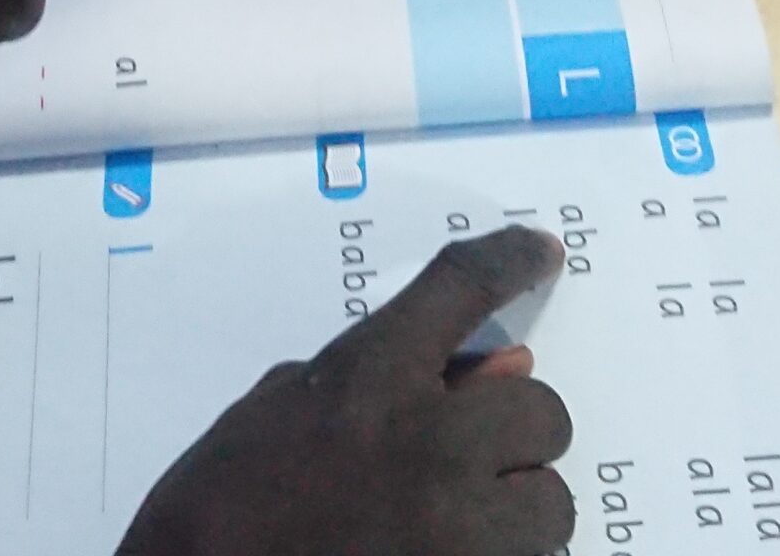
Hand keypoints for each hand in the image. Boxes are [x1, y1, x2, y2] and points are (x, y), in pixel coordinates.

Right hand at [118, 227, 574, 555]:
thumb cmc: (228, 493)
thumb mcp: (288, 405)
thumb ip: (392, 380)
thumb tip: (500, 371)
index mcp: (371, 375)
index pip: (463, 287)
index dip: (510, 259)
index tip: (539, 253)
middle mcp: (429, 443)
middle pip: (542, 410)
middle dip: (513, 433)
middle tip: (470, 455)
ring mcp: (456, 529)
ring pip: (551, 504)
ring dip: (516, 510)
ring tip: (453, 523)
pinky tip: (442, 552)